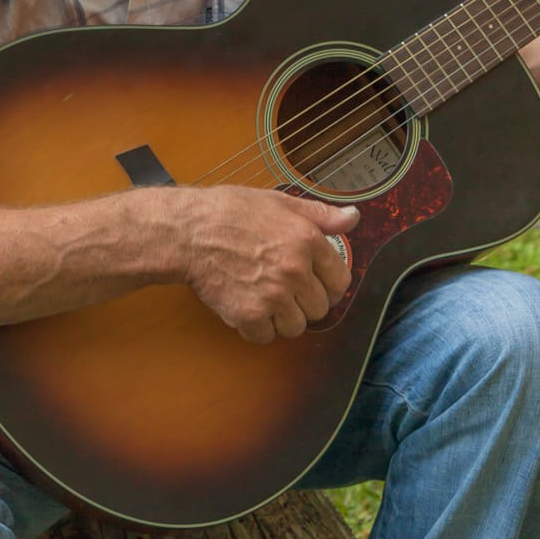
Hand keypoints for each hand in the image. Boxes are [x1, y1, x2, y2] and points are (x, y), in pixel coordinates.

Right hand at [174, 186, 359, 342]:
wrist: (187, 232)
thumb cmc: (229, 212)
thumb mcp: (278, 202)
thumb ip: (320, 214)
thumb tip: (353, 218)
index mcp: (307, 241)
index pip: (340, 281)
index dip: (326, 285)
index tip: (312, 284)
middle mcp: (295, 271)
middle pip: (319, 309)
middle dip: (302, 303)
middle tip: (280, 289)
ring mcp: (273, 295)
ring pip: (295, 327)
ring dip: (280, 318)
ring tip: (262, 298)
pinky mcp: (249, 315)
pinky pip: (265, 336)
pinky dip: (255, 328)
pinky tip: (244, 306)